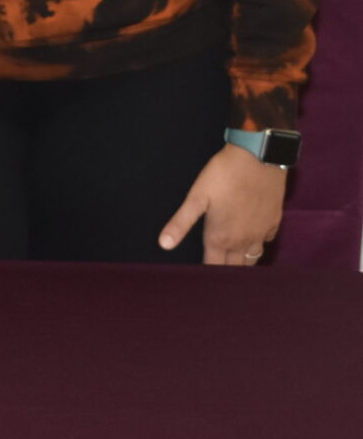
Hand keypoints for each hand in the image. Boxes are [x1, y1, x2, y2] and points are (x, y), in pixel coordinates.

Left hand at [159, 143, 286, 265]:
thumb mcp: (196, 197)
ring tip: (233, 264)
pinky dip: (258, 244)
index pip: (214, 267)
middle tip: (217, 276)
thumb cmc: (223, 175)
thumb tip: (164, 245)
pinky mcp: (274, 222)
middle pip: (235, 268)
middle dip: (225, 273)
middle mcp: (243, 240)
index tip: (200, 280)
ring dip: (243, 262)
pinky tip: (252, 239)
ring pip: (253, 258)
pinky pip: (266, 241)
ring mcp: (262, 232)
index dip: (206, 276)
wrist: (258, 158)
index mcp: (221, 237)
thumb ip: (180, 223)